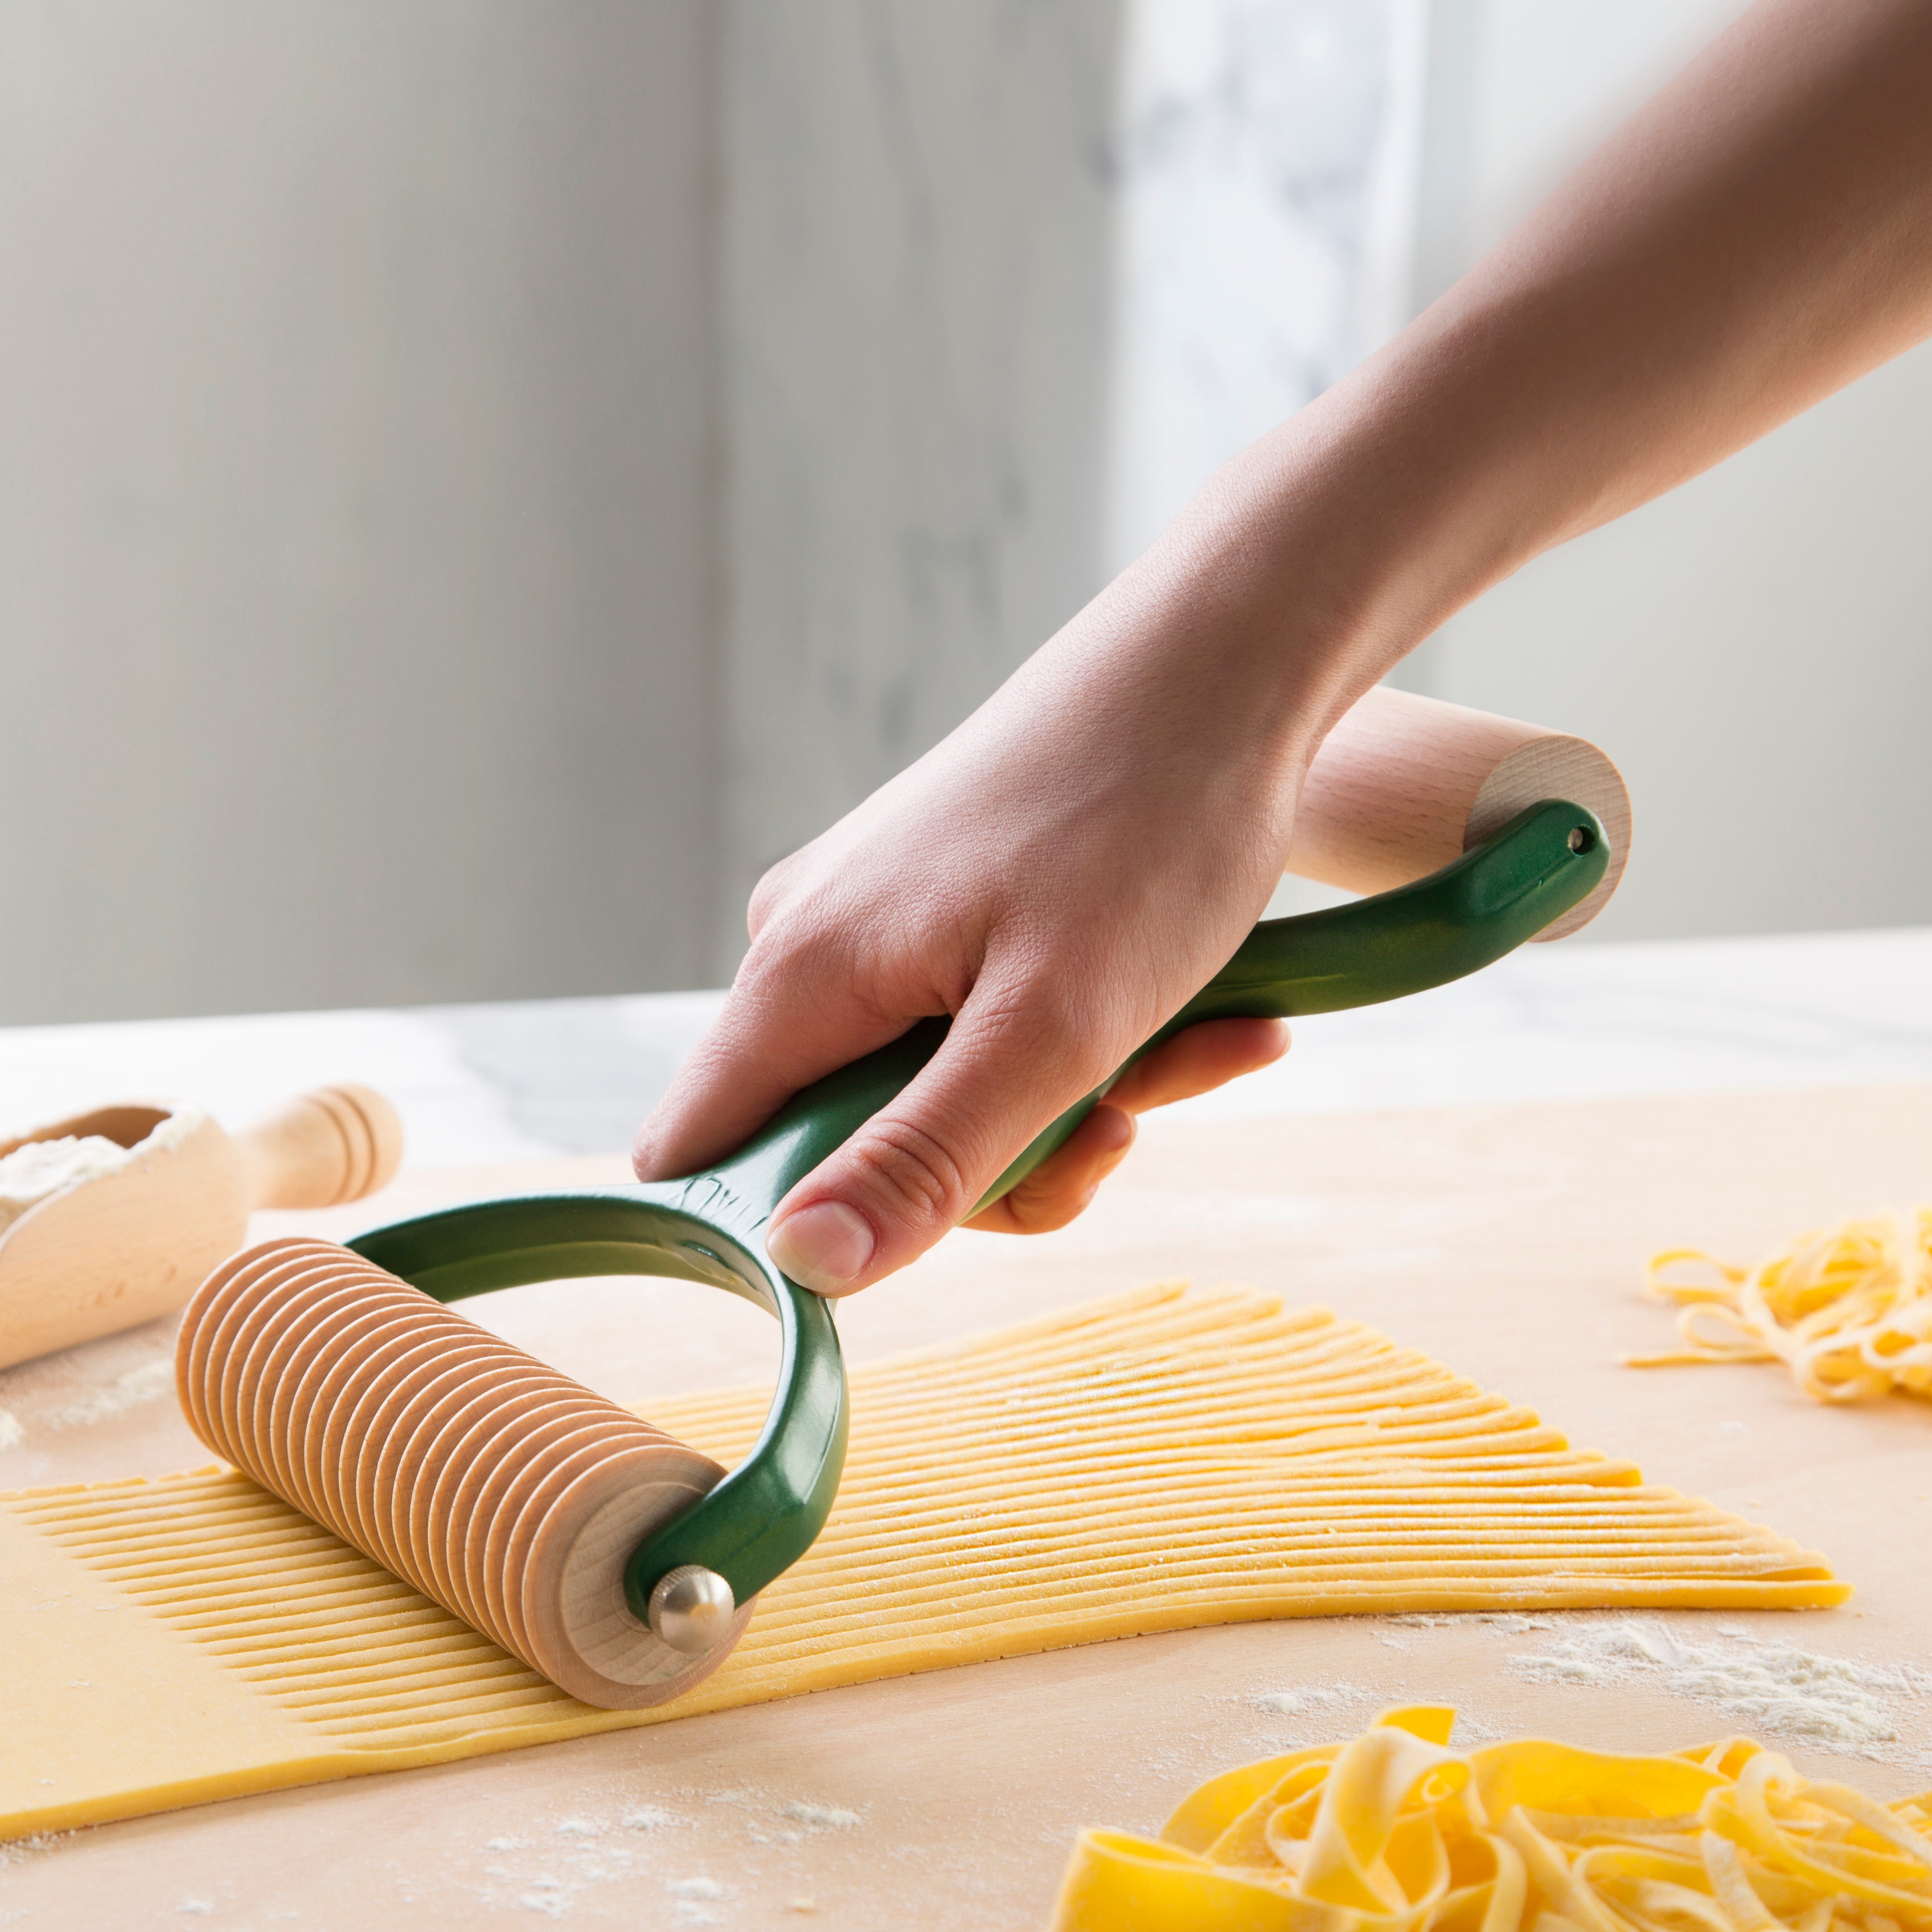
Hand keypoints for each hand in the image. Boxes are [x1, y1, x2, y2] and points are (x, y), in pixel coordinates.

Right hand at [632, 568, 1328, 1296]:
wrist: (1227, 664)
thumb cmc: (1147, 827)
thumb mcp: (1049, 1031)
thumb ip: (921, 1159)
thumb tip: (801, 1267)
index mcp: (800, 976)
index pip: (704, 1160)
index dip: (799, 1228)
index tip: (941, 1214)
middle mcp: (809, 948)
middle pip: (846, 1149)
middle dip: (996, 1164)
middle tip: (1119, 1124)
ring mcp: (874, 925)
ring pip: (937, 1098)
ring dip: (1068, 1109)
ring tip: (1178, 1051)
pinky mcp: (940, 912)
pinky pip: (982, 1035)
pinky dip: (1083, 1049)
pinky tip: (1190, 1021)